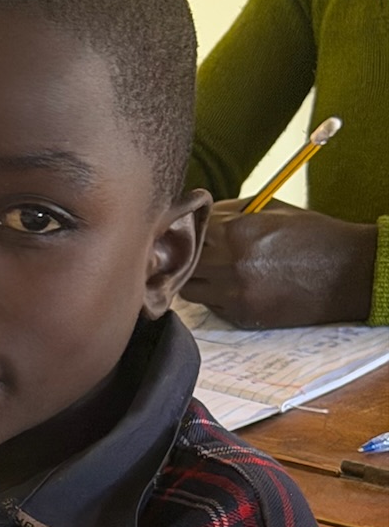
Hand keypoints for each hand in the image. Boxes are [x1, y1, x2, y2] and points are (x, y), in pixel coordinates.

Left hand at [185, 199, 375, 327]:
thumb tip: (202, 213)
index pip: (187, 231)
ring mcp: (233, 295)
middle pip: (181, 262)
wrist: (345, 273)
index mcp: (235, 232)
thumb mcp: (272, 209)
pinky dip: (214, 297)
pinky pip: (211, 307)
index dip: (187, 229)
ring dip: (195, 279)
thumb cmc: (312, 235)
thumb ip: (231, 211)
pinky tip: (230, 286)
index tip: (189, 228)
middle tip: (192, 251)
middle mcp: (228, 265)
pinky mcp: (241, 316)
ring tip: (211, 270)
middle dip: (185, 254)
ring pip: (189, 289)